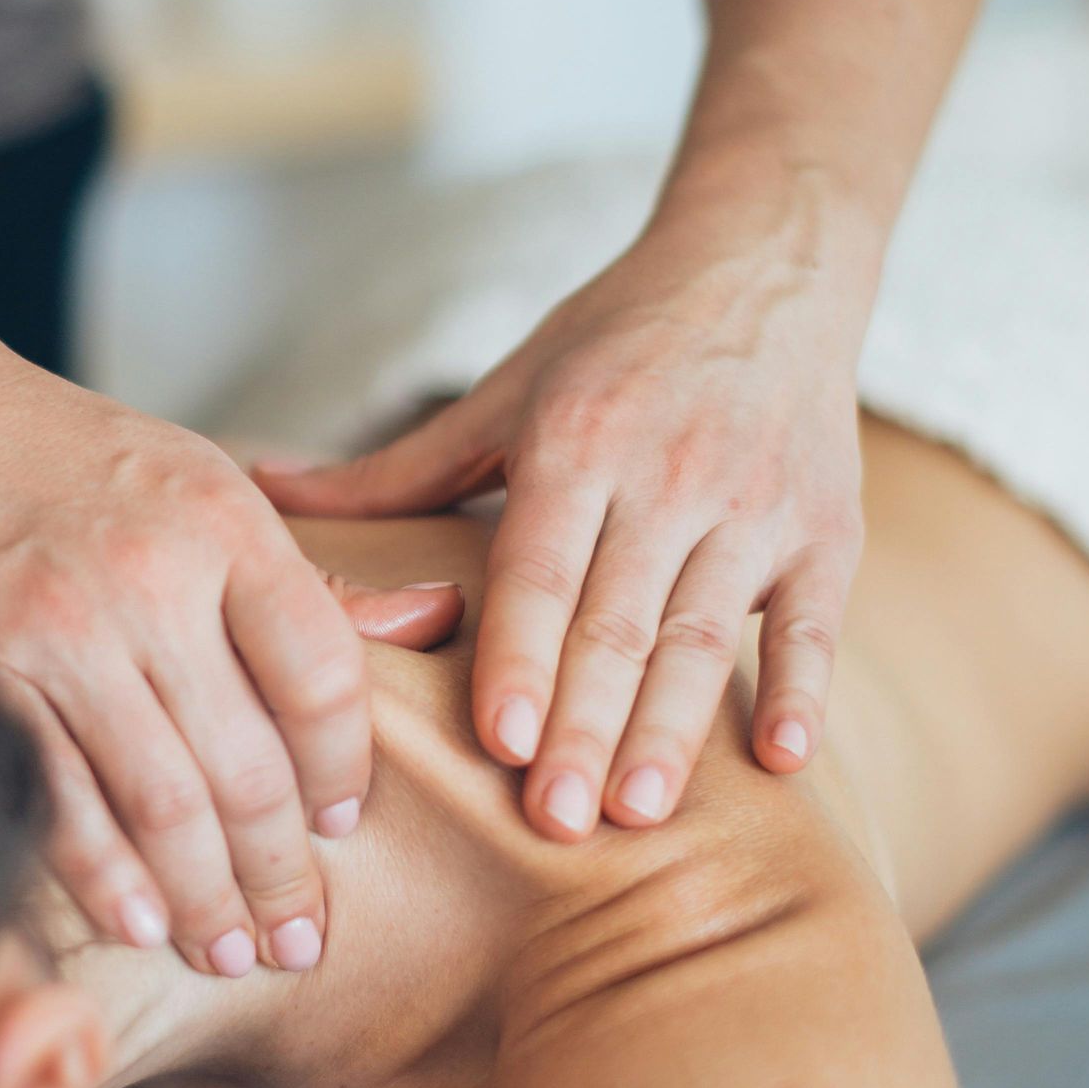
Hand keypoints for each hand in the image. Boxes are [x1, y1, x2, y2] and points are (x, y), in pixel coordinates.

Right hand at [0, 342, 383, 974]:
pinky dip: (105, 879)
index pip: (322, 674)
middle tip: (303, 940)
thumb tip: (435, 620)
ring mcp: (56, 629)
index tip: (341, 828)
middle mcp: (147, 577)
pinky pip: (60, 801)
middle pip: (246, 761)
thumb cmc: (71, 458)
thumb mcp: (205, 482)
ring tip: (233, 951)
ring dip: (204, 898)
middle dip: (281, 871)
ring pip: (160, 801)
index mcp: (222, 523)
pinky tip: (142, 926)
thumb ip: (303, 577)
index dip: (344, 770)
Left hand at [257, 217, 866, 839]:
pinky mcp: (828, 529)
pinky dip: (804, 689)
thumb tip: (260, 490)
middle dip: (586, 725)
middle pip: (620, 621)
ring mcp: (755, 504)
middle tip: (554, 822)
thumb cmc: (614, 342)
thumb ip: (393, 468)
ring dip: (676, 730)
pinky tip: (784, 760)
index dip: (522, 655)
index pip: (541, 568)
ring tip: (640, 812)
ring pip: (709, 635)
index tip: (501, 743)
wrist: (767, 266)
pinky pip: (817, 622)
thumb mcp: (503, 393)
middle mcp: (669, 473)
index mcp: (578, 441)